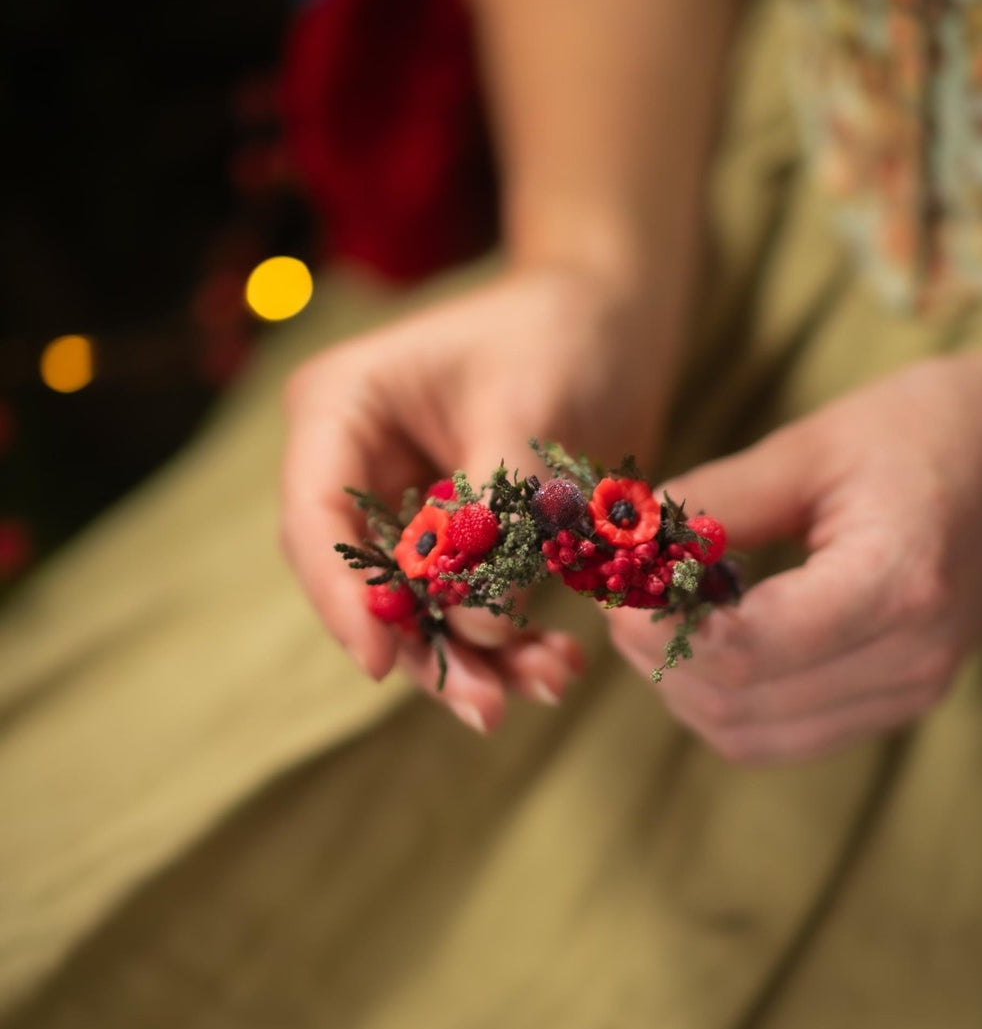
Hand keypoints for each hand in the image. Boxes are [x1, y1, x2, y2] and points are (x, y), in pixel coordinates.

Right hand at [281, 263, 661, 731]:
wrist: (621, 322)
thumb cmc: (564, 334)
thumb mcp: (525, 412)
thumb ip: (492, 519)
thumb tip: (475, 627)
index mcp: (342, 411)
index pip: (314, 516)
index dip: (342, 596)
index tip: (381, 661)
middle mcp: (361, 469)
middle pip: (364, 585)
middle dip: (425, 651)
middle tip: (488, 706)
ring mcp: (409, 514)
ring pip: (422, 614)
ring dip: (479, 661)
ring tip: (550, 682)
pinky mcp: (461, 548)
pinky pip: (472, 613)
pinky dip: (514, 646)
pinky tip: (560, 664)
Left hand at [610, 345, 981, 762]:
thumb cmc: (927, 431)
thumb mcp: (813, 445)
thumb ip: (715, 501)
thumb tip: (621, 543)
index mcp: (898, 584)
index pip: (750, 648)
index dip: (664, 629)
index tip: (621, 587)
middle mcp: (911, 658)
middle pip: (740, 704)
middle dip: (660, 660)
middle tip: (623, 601)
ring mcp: (909, 692)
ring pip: (749, 736)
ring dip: (682, 689)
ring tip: (657, 622)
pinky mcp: (896, 704)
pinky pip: (780, 738)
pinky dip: (722, 704)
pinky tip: (704, 646)